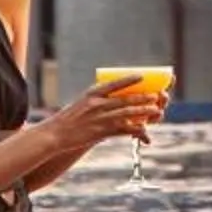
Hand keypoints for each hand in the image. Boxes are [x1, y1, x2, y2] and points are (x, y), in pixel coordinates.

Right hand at [43, 79, 164, 152]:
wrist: (55, 135)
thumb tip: (114, 97)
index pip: (114, 84)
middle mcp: (97, 104)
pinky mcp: (101, 132)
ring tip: (155, 110)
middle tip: (156, 96)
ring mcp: (100, 118)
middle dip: (142, 97)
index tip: (141, 76)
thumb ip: (97, 100)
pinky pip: (122, 130)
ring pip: (127, 113)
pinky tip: (144, 130)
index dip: (129, 80)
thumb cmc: (68, 119)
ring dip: (143, 111)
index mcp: (92, 93)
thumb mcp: (82, 103)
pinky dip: (135, 129)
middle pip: (125, 99)